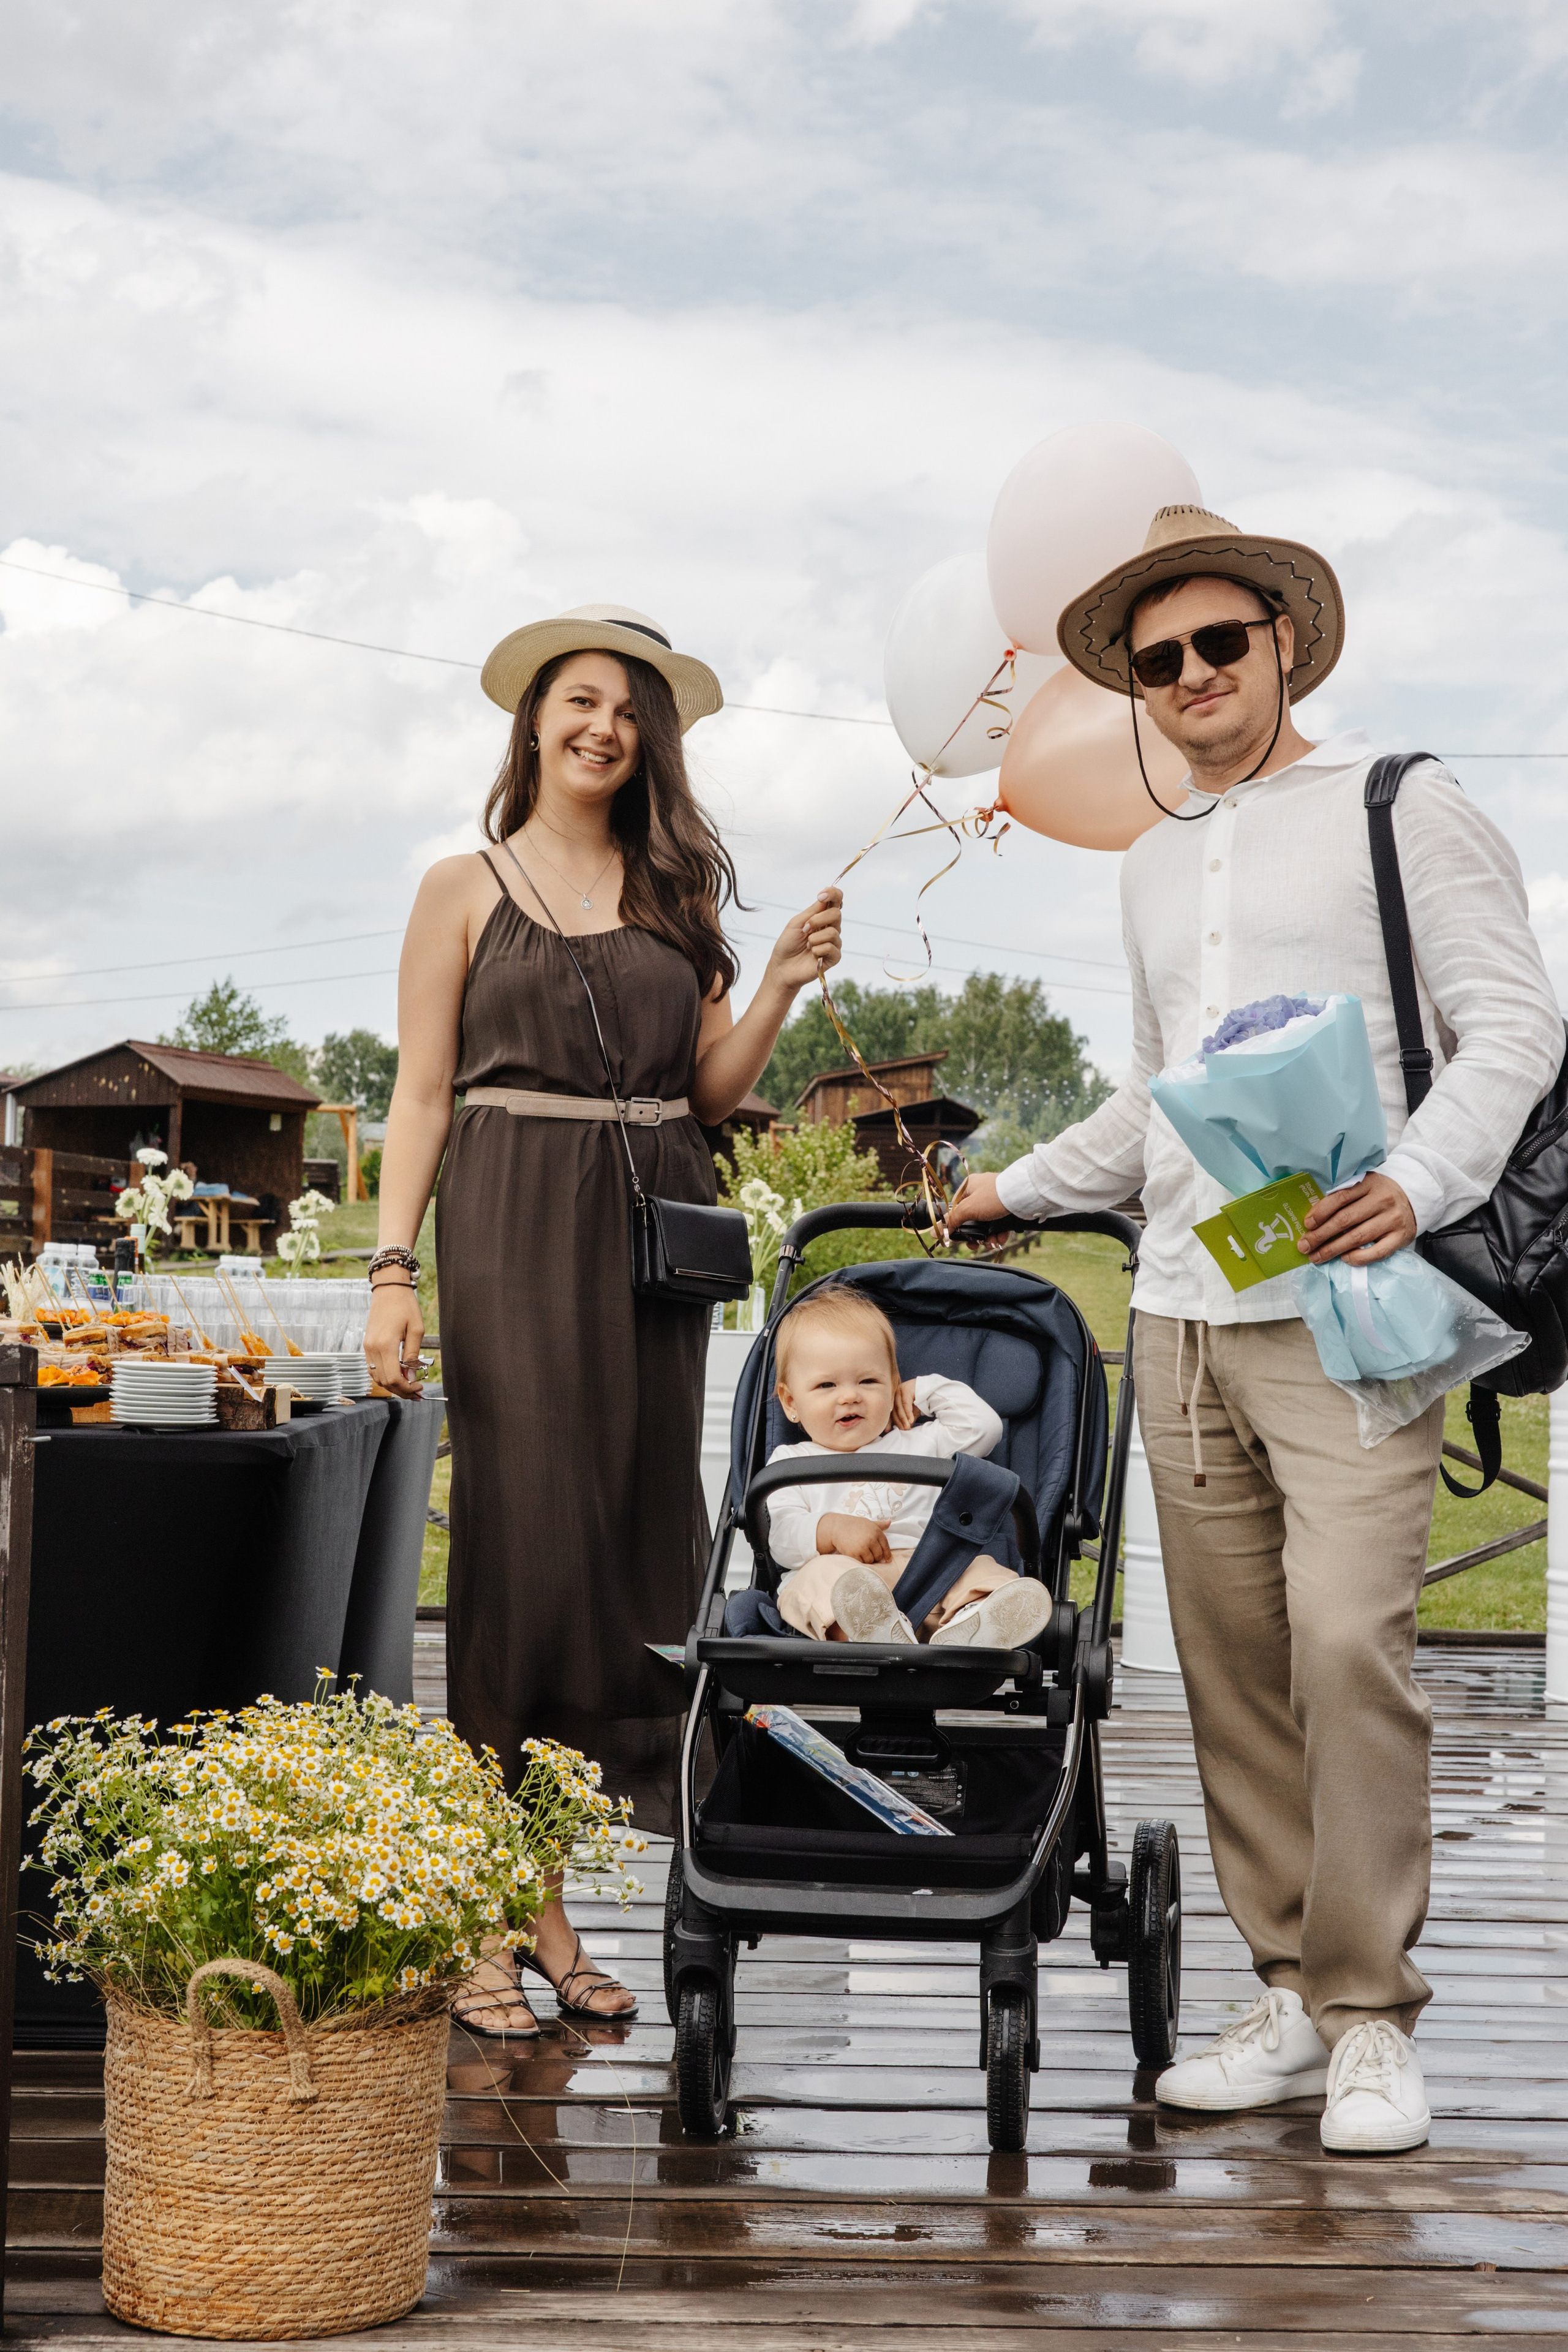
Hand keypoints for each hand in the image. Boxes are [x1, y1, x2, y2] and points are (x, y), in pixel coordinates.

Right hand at [363, 1281, 425, 1394]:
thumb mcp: (416, 1330)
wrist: (389, 1289)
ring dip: (392, 1385)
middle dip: (401, 1390)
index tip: (419, 1389)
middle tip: (417, 1392)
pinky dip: (385, 1375)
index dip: (406, 1389)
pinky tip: (399, 1375)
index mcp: (385, 1345)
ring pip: (377, 1377)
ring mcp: (367, 1347)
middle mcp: (372, 1348)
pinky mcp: (367, 1345)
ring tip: (409, 1386)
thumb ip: (413, 1356)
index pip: (392, 1378)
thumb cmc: (406, 1306)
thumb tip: (411, 1378)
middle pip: (384, 1381)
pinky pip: (373, 1368)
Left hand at [765, 888, 842, 993]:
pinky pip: (831, 947)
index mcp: (822, 917)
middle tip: (805, 929)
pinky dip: (817, 950)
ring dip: (814, 938)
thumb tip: (826, 897)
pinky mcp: (834, 958)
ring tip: (806, 945)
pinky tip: (812, 955)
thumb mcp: (797, 923)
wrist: (782, 967)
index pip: (836, 900)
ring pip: (832, 932)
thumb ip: (813, 911)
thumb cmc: (788, 944)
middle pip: (836, 914)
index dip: (833, 894)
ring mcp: (833, 943)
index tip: (821, 895)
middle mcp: (830, 928)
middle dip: (818, 920)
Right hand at [816, 1512, 892, 1563]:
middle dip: (876, 1557)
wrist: (837, 1527)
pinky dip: (860, 1562)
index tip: (887, 1560)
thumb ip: (880, 1524)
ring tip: (862, 1555)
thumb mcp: (868, 1522)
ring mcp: (862, 1547)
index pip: (885, 1546)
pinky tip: (857, 1557)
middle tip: (870, 1556)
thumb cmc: (854, 1525)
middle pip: (879, 1555)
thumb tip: (890, 1522)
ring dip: (867, 1560)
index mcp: (876, 1531)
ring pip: (870, 1560)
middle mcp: (871, 1539)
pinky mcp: (854, 1553)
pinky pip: (861, 1563)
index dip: (887, 1554)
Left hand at [891, 1378, 921, 1430]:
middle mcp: (895, 1393)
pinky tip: (910, 1421)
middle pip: (894, 1410)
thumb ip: (906, 1418)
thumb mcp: (913, 1411)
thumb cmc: (921, 1400)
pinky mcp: (907, 1389)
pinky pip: (906, 1403)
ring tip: (907, 1427)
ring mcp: (900, 1390)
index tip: (888, 1430)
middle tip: (903, 1430)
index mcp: (894, 1398)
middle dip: (898, 1421)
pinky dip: (908, 1413)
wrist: (931, 1389)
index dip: (889, 1421)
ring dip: (903, 1419)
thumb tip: (902, 1429)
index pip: (889, 1411)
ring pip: (899, 1407)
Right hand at [942, 1170, 1006, 1242]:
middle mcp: (981, 1193)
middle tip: (974, 1245)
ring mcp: (995, 1202)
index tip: (956, 1238)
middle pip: (971, 1219)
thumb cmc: (993, 1197)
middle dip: (973, 1235)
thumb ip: (952, 1220)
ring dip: (986, 1237)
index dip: (955, 1225)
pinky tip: (1000, 1239)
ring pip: (985, 1225)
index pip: (956, 1208)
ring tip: (991, 1243)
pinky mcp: (1007, 1210)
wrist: (1023, 1195)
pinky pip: (998, 1225)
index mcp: (969, 1187)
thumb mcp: (968, 1208)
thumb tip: (937, 1232)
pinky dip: (998, 1234)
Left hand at [1300, 1172, 1416, 1265]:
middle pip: (1345, 1220)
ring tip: (1316, 1257)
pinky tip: (1344, 1259)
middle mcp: (1382, 1200)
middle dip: (1321, 1235)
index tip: (1307, 1224)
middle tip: (1304, 1246)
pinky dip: (1359, 1258)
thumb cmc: (1379, 1194)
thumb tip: (1313, 1218)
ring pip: (1358, 1237)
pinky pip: (1377, 1252)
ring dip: (1333, 1249)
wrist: (1414, 1198)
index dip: (1321, 1212)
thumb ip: (1344, 1195)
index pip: (1340, 1198)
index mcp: (1369, 1183)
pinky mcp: (1400, 1237)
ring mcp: (1392, 1219)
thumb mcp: (1364, 1186)